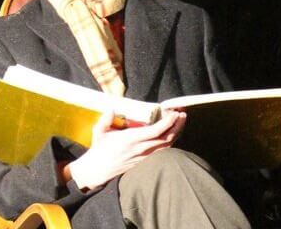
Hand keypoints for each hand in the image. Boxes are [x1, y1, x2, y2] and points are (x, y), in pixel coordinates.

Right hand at [67, 109, 186, 189]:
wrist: (97, 170)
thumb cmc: (99, 150)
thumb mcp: (99, 132)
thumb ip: (106, 120)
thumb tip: (112, 109)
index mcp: (131, 140)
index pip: (155, 131)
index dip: (168, 123)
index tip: (175, 113)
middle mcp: (140, 149)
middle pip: (166, 138)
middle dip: (177, 126)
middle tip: (183, 114)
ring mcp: (144, 157)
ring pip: (166, 146)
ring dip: (176, 133)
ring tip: (180, 122)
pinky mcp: (145, 161)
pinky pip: (162, 152)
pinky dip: (169, 142)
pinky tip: (172, 134)